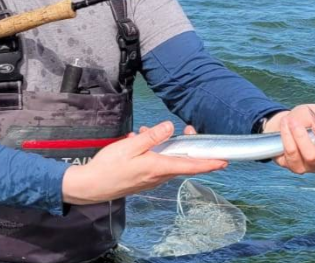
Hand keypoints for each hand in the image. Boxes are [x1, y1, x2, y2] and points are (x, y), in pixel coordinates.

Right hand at [62, 121, 226, 204]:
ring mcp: (151, 179)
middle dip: (187, 145)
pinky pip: (156, 162)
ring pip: (168, 160)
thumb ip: (152, 137)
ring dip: (165, 145)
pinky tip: (138, 140)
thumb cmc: (109, 166)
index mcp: (158, 167)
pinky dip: (153, 150)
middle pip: (182, 161)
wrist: (90, 186)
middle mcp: (158, 176)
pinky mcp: (143, 179)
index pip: (190, 165)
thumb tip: (169, 127)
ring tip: (147, 131)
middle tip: (188, 130)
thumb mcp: (130, 146)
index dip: (208, 163)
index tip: (224, 161)